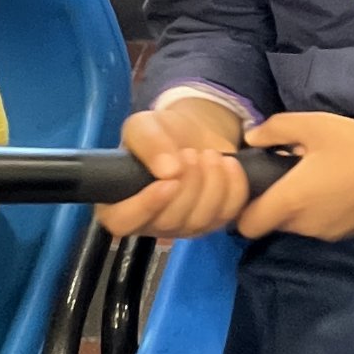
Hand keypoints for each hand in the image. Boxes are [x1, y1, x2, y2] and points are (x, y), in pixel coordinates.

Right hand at [96, 101, 250, 239]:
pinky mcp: (214, 222)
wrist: (194, 133)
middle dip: (187, 184)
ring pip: (200, 220)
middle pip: (168, 221)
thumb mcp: (145, 126)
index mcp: (120, 203)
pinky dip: (233, 187)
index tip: (169, 181)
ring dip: (211, 183)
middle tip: (191, 153)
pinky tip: (228, 163)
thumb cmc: (160, 134)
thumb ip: (147, 142)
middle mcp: (150, 223)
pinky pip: (228, 213)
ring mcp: (184, 227)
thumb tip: (167, 170)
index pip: (122, 222)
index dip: (146, 206)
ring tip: (209, 154)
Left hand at [236, 112, 353, 242]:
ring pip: (295, 226)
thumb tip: (251, 138)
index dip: (241, 209)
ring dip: (296, 207)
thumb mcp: (312, 124)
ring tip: (313, 178)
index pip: (246, 225)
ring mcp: (325, 234)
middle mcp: (304, 225)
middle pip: (270, 224)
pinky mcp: (344, 235)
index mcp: (290, 200)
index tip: (251, 188)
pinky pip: (318, 227)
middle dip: (271, 203)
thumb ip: (274, 129)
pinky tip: (335, 188)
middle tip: (286, 173)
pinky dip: (317, 212)